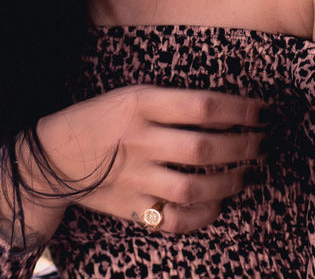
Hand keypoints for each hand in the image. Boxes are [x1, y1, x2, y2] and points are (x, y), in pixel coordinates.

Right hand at [7, 85, 264, 237]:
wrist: (53, 157)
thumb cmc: (99, 119)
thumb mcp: (129, 95)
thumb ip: (170, 102)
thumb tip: (226, 110)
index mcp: (139, 104)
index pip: (203, 105)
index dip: (240, 109)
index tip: (262, 111)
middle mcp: (140, 140)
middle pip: (206, 148)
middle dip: (245, 147)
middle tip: (262, 143)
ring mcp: (135, 177)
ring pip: (196, 187)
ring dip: (231, 182)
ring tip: (245, 173)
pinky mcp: (131, 207)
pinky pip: (175, 219)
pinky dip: (202, 215)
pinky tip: (217, 203)